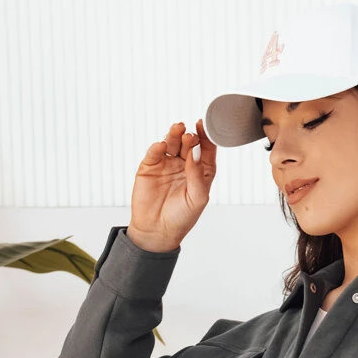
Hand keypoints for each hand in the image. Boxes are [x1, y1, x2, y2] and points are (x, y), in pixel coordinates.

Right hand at [128, 119, 216, 251]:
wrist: (157, 230)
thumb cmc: (181, 217)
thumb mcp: (197, 198)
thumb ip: (197, 174)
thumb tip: (196, 151)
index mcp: (200, 171)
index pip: (206, 150)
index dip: (207, 137)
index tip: (205, 127)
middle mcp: (184, 164)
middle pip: (189, 143)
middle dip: (191, 136)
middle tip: (190, 135)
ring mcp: (167, 163)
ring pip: (173, 143)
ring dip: (175, 134)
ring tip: (178, 128)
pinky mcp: (150, 166)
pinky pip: (155, 152)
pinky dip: (158, 147)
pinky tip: (162, 146)